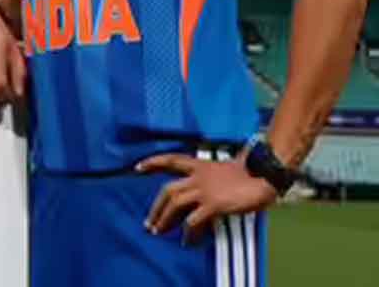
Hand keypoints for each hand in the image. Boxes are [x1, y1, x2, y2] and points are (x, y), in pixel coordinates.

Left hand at [137, 153, 276, 241]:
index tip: (137, 167)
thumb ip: (210, 178)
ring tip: (159, 231)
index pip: (170, 160)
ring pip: (175, 204)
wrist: (265, 173)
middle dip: (156, 207)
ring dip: (164, 219)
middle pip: (168, 190)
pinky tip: (187, 241)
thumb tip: (203, 194)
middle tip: (149, 222)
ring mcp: (205, 190)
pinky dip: (188, 232)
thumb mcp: (224, 170)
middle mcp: (198, 176)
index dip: (153, 163)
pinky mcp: (214, 204)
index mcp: (200, 166)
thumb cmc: (250, 172)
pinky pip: (194, 221)